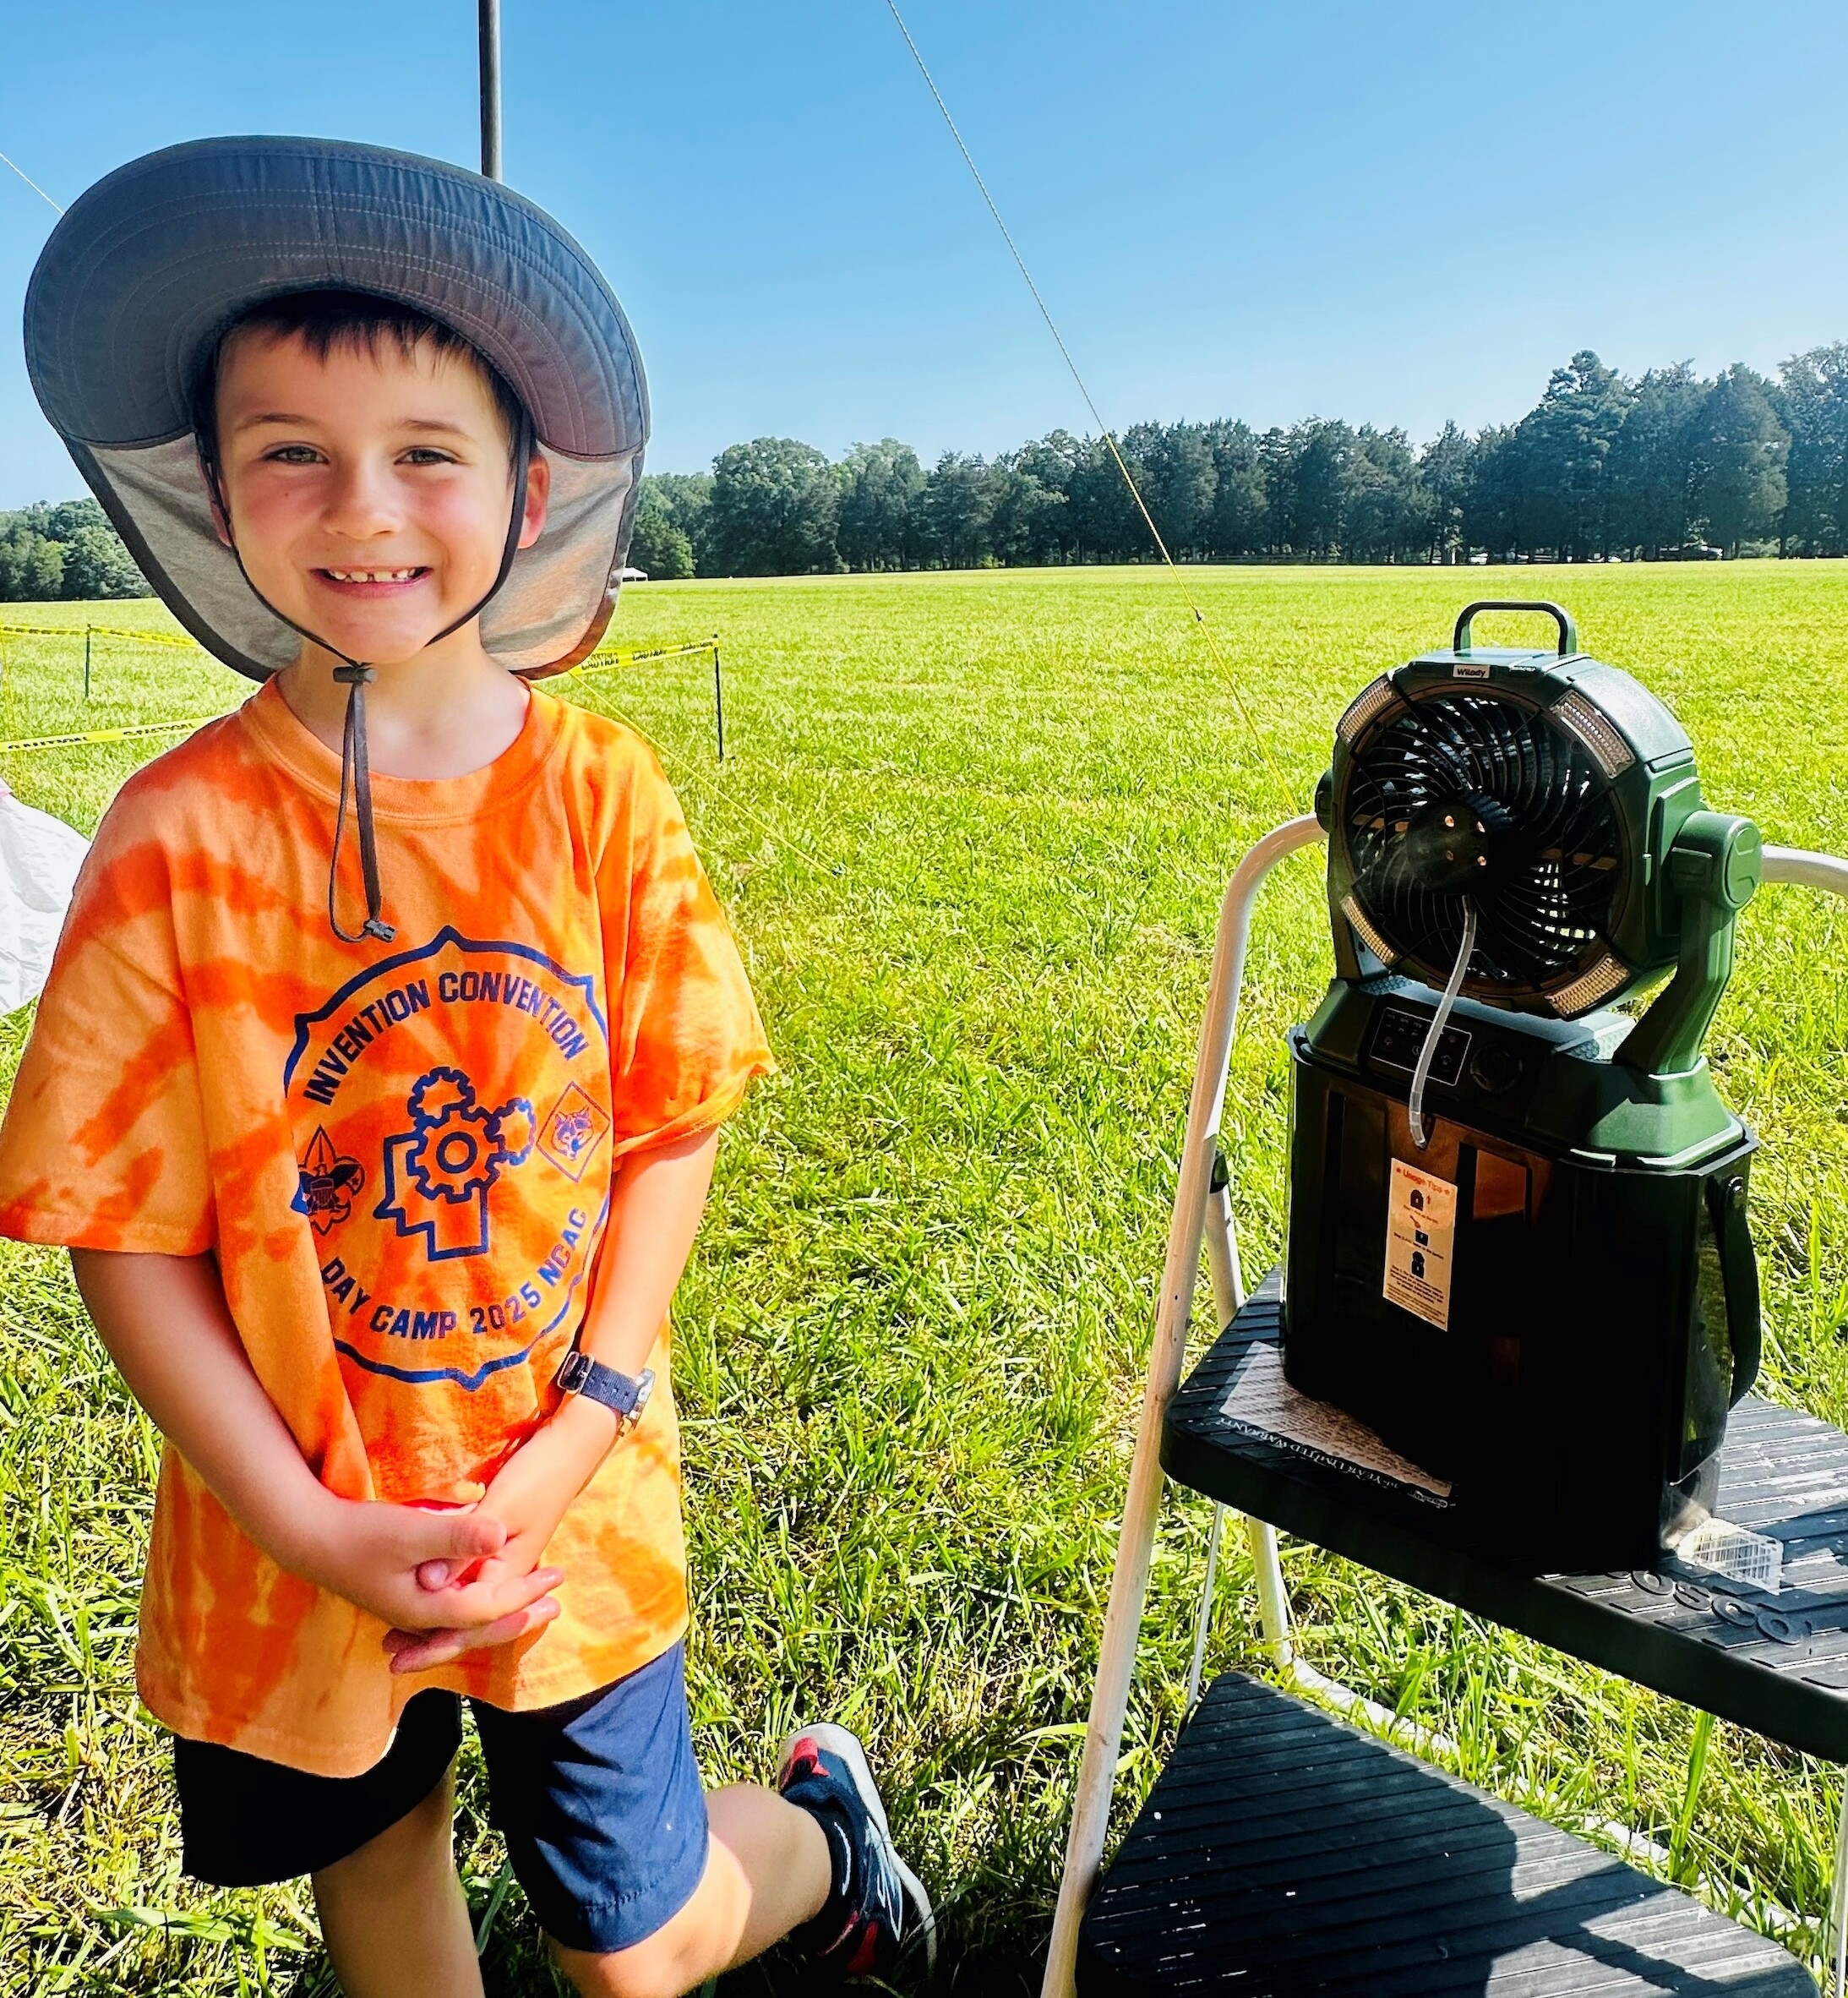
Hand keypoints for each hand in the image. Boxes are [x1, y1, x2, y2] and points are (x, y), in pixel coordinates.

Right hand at [287, 1490, 564, 1665]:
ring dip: (500, 1613)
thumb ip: (456, 1536)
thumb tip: (500, 1535)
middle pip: (480, 1625)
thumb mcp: (412, 1531)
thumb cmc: (360, 1533)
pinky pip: (449, 1613)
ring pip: (465, 1622)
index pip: (488, 1608)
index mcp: (426, 1609)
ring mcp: (409, 1611)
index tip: (555, 1576)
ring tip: (531, 1605)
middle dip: (520, 1615)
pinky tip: (483, 1595)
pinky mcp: (402, 1597)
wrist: (309, 1538)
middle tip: (557, 1606)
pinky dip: (474, 1607)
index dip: (525, 1593)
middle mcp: (420, 1618)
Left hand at [381, 1395, 618, 1673]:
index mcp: (508, 1569)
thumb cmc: (538, 1474)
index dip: (433, 1639)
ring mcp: (507, 1559)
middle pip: (470, 1620)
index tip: (398, 1655)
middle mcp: (508, 1572)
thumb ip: (466, 1542)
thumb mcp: (502, 1505)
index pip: (469, 1618)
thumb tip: (433, 1581)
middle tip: (394, 1660)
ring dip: (439, 1624)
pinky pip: (472, 1583)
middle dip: (434, 1643)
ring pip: (470, 1603)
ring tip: (400, 1640)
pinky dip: (448, 1597)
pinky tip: (427, 1597)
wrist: (571, 1449)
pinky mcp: (503, 1546)